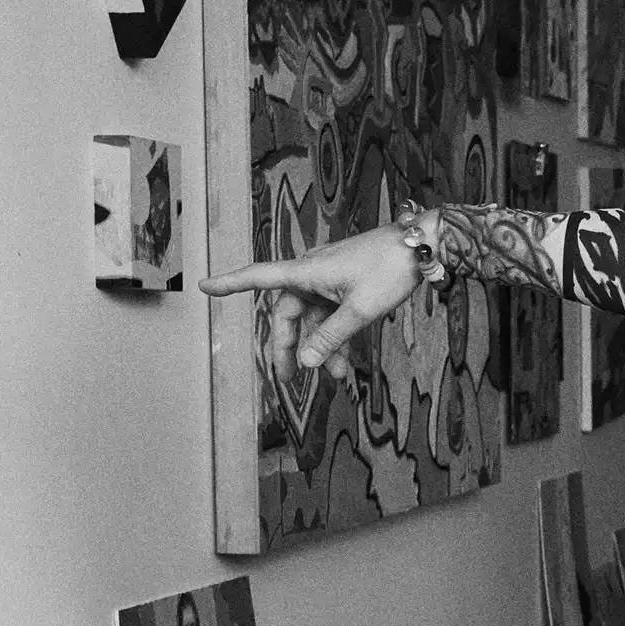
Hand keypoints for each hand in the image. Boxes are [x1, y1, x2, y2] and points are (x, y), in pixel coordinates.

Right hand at [206, 225, 419, 379]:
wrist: (421, 245)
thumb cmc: (389, 268)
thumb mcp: (360, 310)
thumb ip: (331, 337)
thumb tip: (304, 362)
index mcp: (307, 272)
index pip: (258, 277)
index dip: (230, 284)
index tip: (203, 286)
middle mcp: (311, 274)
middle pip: (288, 313)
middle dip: (288, 347)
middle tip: (288, 380)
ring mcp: (328, 280)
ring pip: (313, 319)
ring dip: (320, 347)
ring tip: (337, 376)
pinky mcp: (345, 285)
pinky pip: (331, 315)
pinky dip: (336, 337)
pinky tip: (346, 363)